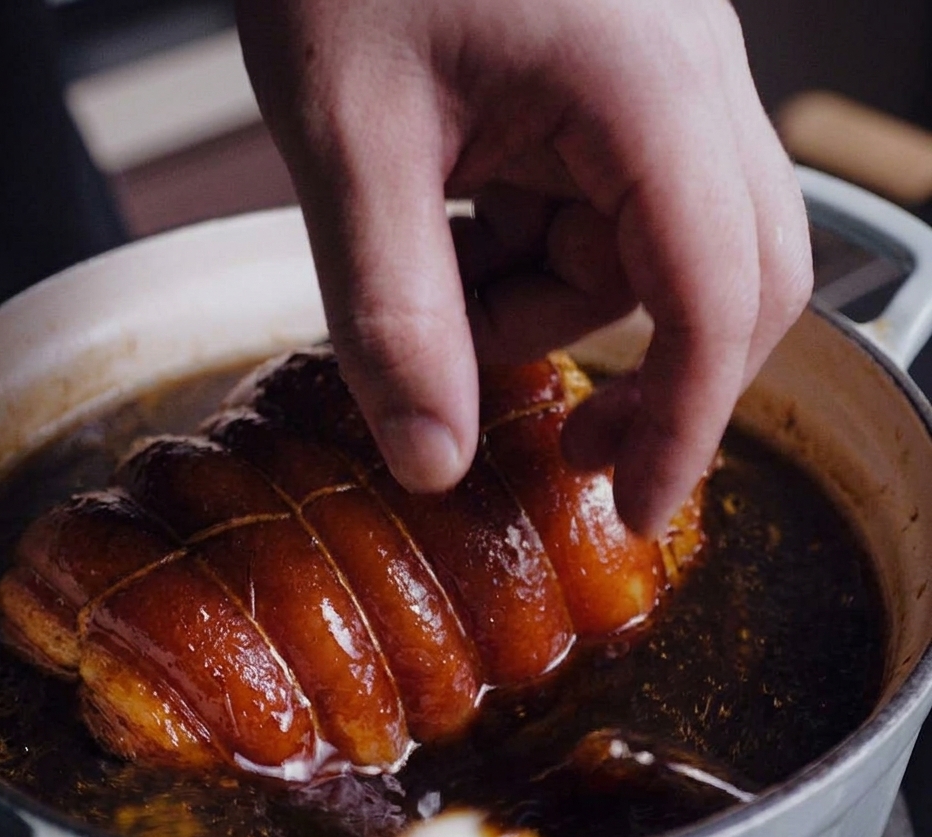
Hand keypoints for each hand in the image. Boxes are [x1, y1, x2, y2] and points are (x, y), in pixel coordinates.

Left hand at [236, 0, 811, 535]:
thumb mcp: (349, 138)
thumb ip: (392, 312)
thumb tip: (435, 464)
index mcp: (646, 89)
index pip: (720, 296)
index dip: (689, 425)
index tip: (638, 510)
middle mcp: (688, 82)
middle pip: (732, 279)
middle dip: (651, 378)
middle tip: (566, 449)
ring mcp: (660, 80)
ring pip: (652, 255)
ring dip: (552, 309)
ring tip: (440, 288)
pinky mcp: (616, 85)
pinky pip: (607, 208)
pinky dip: (536, 255)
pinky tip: (457, 233)